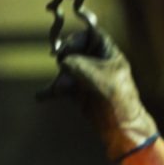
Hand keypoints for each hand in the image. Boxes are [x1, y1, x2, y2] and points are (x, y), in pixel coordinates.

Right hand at [45, 29, 158, 161]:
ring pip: (65, 68)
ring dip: (59, 78)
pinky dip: (51, 91)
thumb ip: (80, 65)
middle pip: (73, 49)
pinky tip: (41, 96)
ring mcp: (87, 78)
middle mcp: (96, 63)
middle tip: (61, 64)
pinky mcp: (78, 93)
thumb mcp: (101, 79)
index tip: (66, 46)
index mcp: (109, 55)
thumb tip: (63, 61)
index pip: (91, 35)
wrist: (123, 130)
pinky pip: (60, 87)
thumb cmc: (119, 101)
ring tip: (58, 88)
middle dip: (65, 57)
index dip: (77, 37)